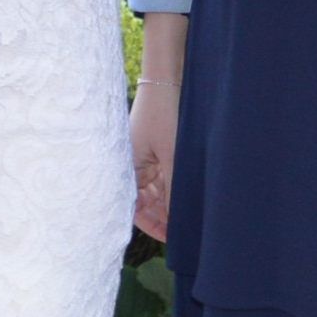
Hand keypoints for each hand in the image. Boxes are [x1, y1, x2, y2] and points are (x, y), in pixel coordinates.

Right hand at [128, 15, 185, 239]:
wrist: (168, 79)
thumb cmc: (163, 114)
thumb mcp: (172, 156)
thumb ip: (173, 189)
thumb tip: (176, 219)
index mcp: (125, 167)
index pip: (133, 208)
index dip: (152, 225)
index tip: (171, 238)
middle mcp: (131, 165)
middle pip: (145, 201)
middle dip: (163, 217)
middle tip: (185, 231)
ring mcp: (144, 156)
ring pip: (156, 190)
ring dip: (170, 203)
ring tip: (190, 216)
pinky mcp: (156, 148)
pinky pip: (163, 176)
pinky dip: (174, 187)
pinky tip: (188, 195)